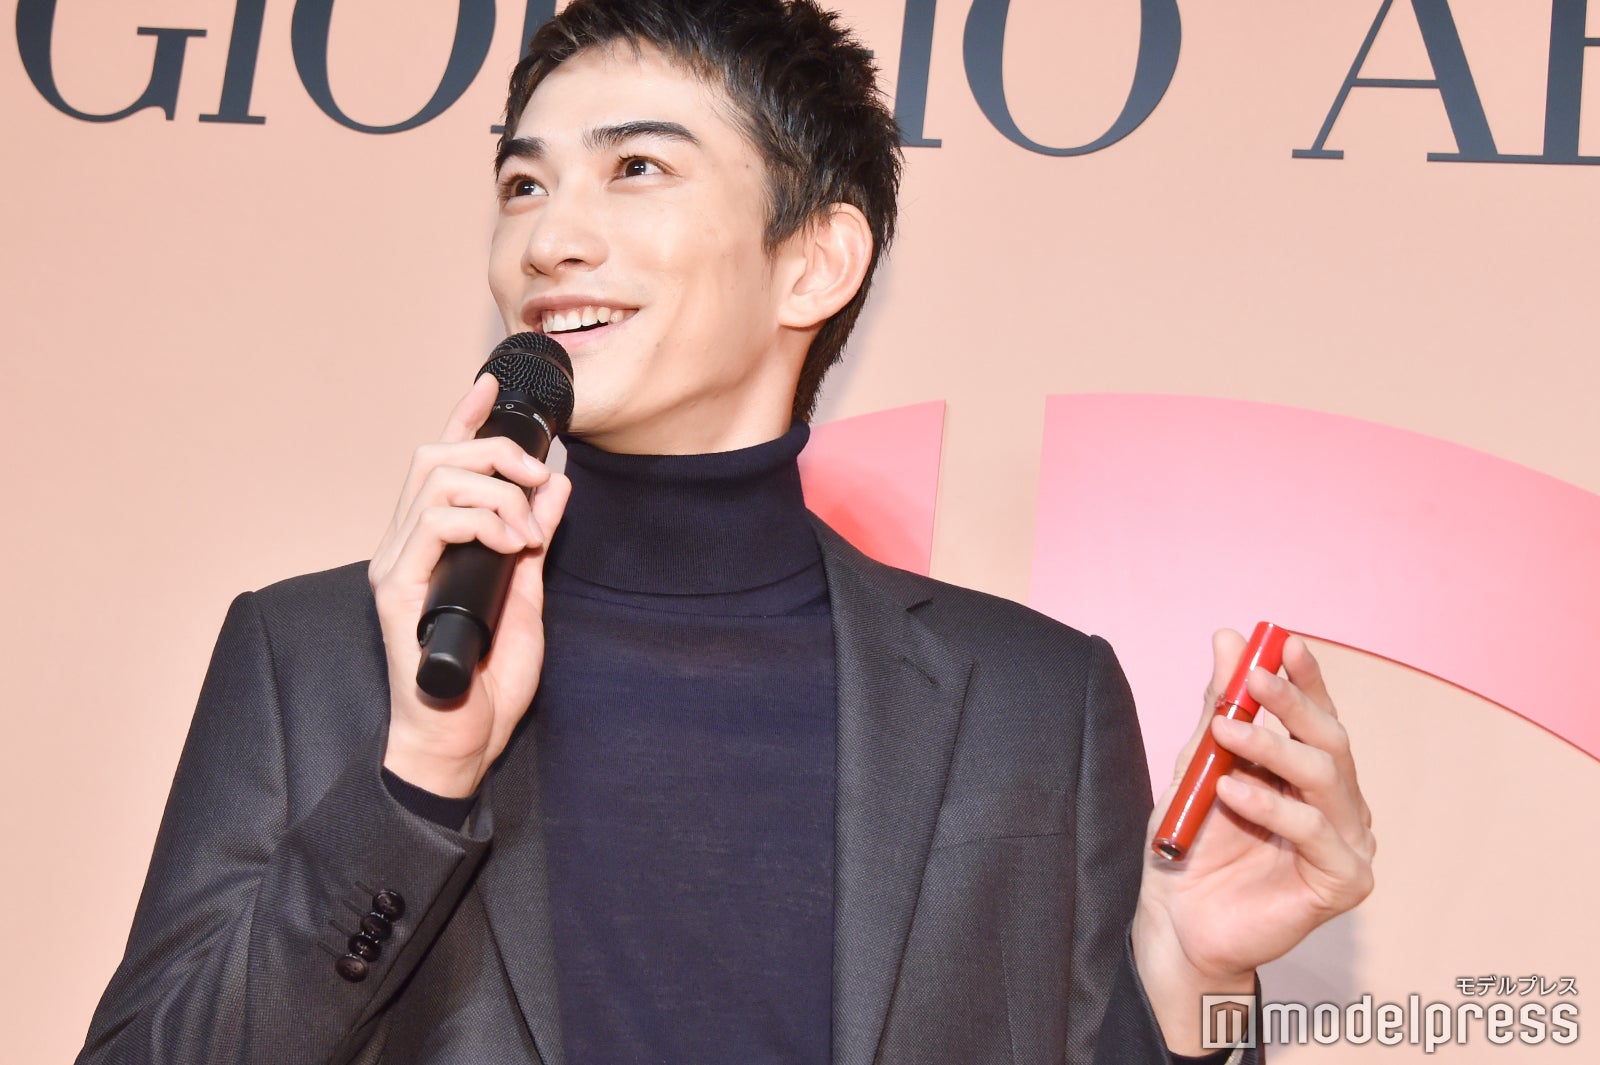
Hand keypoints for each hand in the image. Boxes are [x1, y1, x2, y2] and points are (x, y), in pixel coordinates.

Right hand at [369, 372, 571, 797]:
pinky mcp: (395, 589)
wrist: (463, 740)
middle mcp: (404, 546)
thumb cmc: (489, 681)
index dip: (462, 417)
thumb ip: (535, 540)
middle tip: (536, 478)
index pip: (440, 464)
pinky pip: (432, 523)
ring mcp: (395, 565)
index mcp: (431, 545)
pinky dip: (481, 521)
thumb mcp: (528, 595)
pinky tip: (511, 546)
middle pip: (434, 456)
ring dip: (495, 491)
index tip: (491, 385)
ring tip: (526, 531)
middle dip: (493, 450)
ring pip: (434, 480)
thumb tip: (556, 486)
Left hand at [1131, 630, 1376, 1049]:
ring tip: (1228, 734)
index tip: (1281, 641)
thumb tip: (1229, 639)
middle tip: (1252, 681)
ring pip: (1324, 779)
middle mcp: (1340, 804)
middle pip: (1330, 741)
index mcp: (1311, 775)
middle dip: (1291, 704)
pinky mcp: (1345, 882)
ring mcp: (1349, 842)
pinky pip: (1313, 832)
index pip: (1318, 716)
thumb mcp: (1198, 766)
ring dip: (1273, 748)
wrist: (1177, 921)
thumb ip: (1218, 709)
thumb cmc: (1192, 847)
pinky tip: (1232, 793)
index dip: (1305, 678)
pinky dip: (1271, 807)